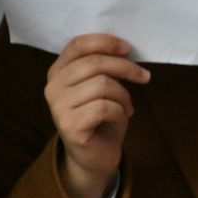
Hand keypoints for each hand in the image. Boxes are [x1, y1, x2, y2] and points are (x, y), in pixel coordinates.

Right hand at [44, 34, 150, 197]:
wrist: (94, 155)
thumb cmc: (102, 117)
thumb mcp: (103, 86)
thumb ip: (105, 67)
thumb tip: (125, 48)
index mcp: (58, 72)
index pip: (78, 45)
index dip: (105, 42)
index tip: (128, 48)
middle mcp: (53, 87)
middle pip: (95, 63)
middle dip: (127, 68)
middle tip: (144, 77)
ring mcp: (58, 107)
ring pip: (103, 85)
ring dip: (124, 95)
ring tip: (126, 106)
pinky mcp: (69, 125)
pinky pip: (105, 107)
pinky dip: (120, 111)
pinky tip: (120, 117)